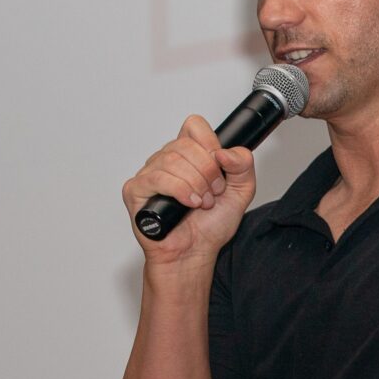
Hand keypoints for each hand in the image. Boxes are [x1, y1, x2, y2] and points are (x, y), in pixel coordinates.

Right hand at [122, 115, 254, 268]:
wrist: (195, 253)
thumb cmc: (210, 225)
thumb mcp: (241, 191)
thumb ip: (243, 165)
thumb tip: (225, 151)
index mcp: (189, 155)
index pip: (194, 126)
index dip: (210, 142)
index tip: (220, 165)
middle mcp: (167, 160)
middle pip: (185, 144)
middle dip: (207, 171)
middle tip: (213, 192)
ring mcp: (150, 173)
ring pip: (172, 160)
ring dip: (195, 184)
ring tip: (201, 203)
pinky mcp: (136, 190)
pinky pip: (157, 178)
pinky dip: (179, 190)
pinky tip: (189, 204)